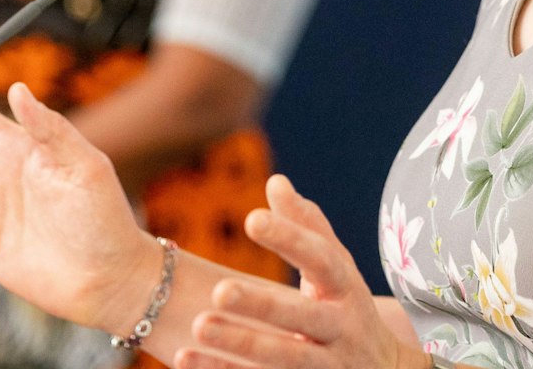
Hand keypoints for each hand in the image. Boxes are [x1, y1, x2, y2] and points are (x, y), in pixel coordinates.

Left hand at [178, 175, 426, 368]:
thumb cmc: (347, 306)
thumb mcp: (337, 268)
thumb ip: (306, 227)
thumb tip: (276, 182)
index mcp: (346, 288)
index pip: (322, 259)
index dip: (290, 239)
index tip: (252, 219)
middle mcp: (340, 328)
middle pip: (302, 316)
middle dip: (262, 305)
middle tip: (219, 289)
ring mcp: (327, 365)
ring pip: (283, 357)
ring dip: (240, 344)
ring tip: (199, 324)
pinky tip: (185, 356)